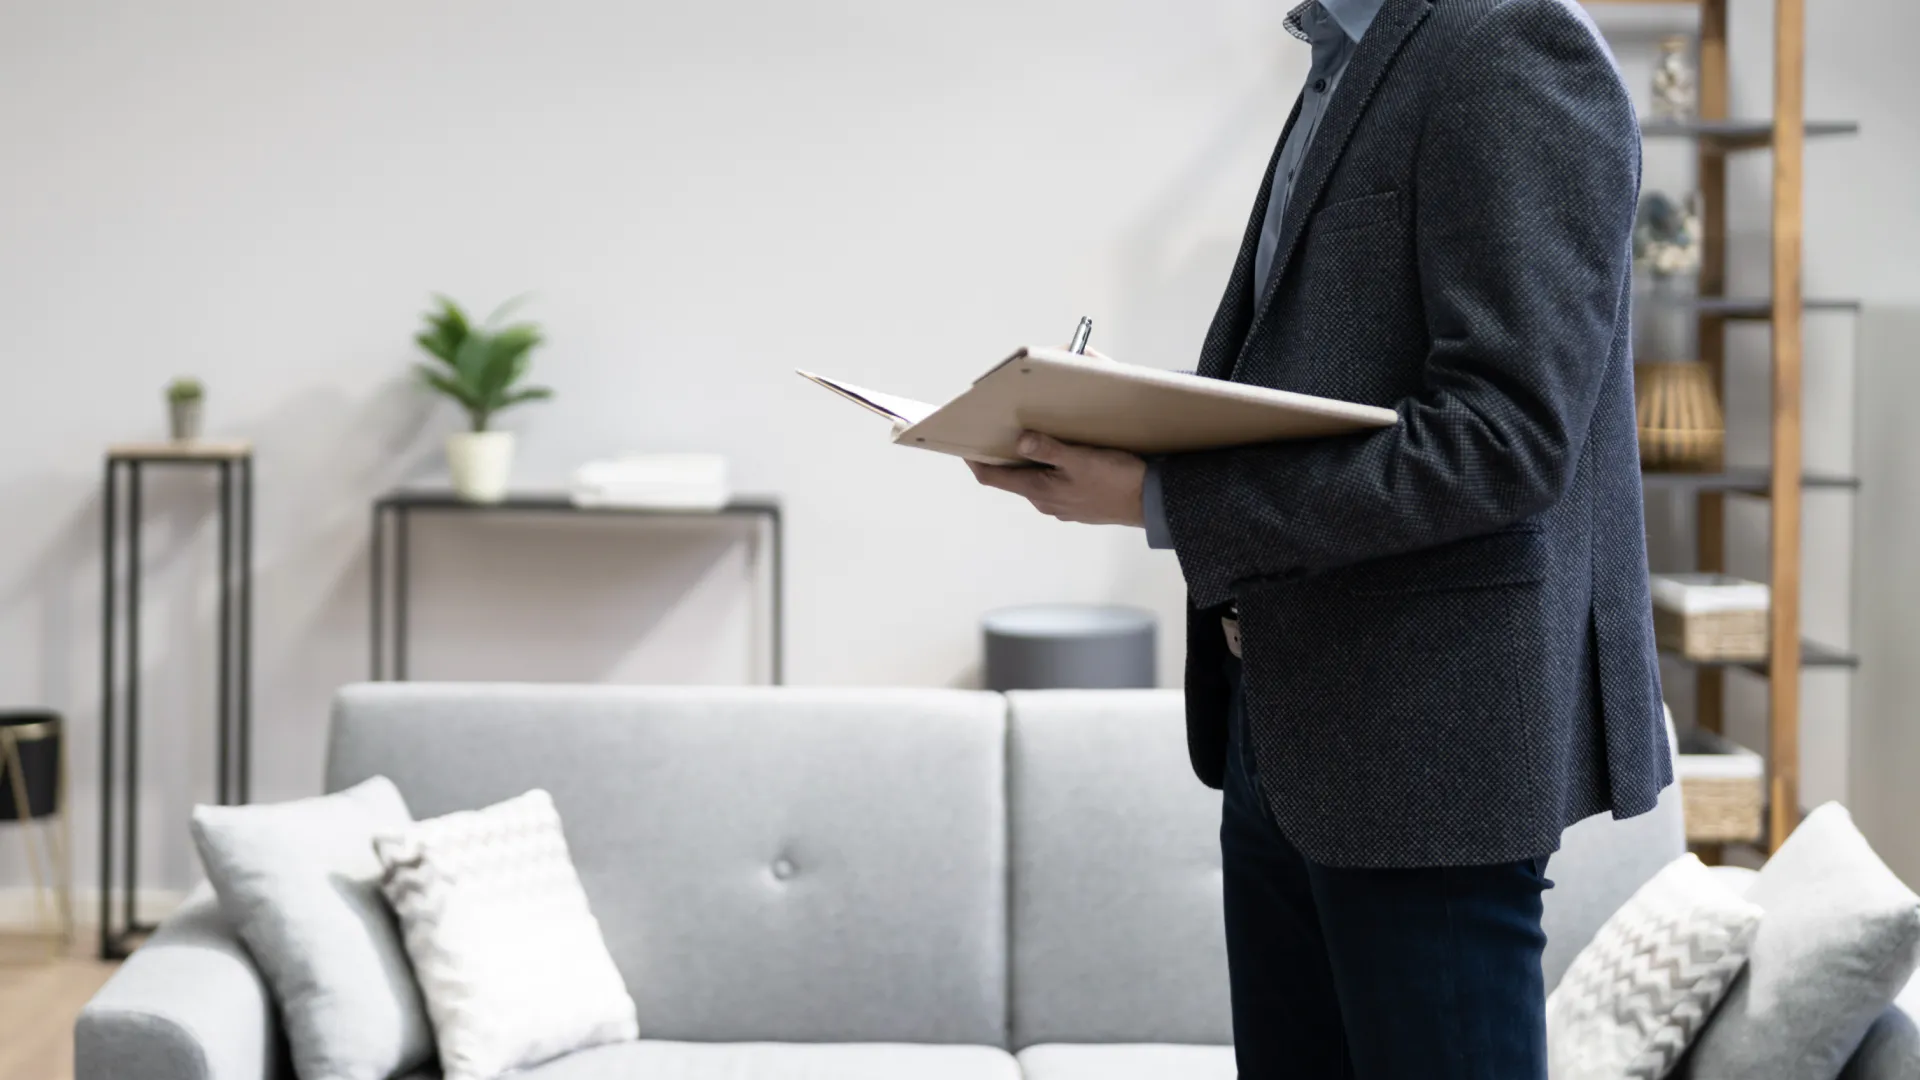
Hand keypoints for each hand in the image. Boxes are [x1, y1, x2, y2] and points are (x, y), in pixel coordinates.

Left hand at [968, 432, 1146, 526]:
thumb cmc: (1117, 481)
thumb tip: (1019, 441)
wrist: (1150, 504)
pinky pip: (1054, 485)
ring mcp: (1061, 506)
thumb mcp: (1080, 458)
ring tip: (1031, 436)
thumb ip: (1048, 449)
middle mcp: (1045, 502)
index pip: (993, 477)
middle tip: (999, 431)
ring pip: (1034, 480)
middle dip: (1003, 456)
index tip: (963, 445)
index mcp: (1039, 490)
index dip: (974, 461)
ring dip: (1028, 462)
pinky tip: (1061, 454)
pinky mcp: (1077, 504)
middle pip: (1012, 477)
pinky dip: (1049, 469)